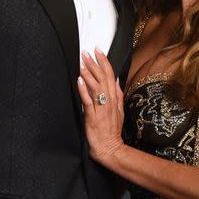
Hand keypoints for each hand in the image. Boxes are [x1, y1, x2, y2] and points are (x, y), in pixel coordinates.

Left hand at [77, 48, 124, 166]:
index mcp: (114, 98)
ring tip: (82, 62)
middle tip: (86, 52)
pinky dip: (84, 90)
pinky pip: (88, 101)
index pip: (110, 75)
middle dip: (94, 63)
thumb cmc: (112, 131)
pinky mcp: (93, 117)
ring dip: (88, 73)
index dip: (104, 61)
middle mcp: (109, 101)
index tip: (98, 50)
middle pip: (102, 78)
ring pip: (95, 87)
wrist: (110, 149)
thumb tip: (117, 80)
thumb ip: (118, 94)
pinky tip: (79, 81)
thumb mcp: (119, 110)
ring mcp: (101, 108)